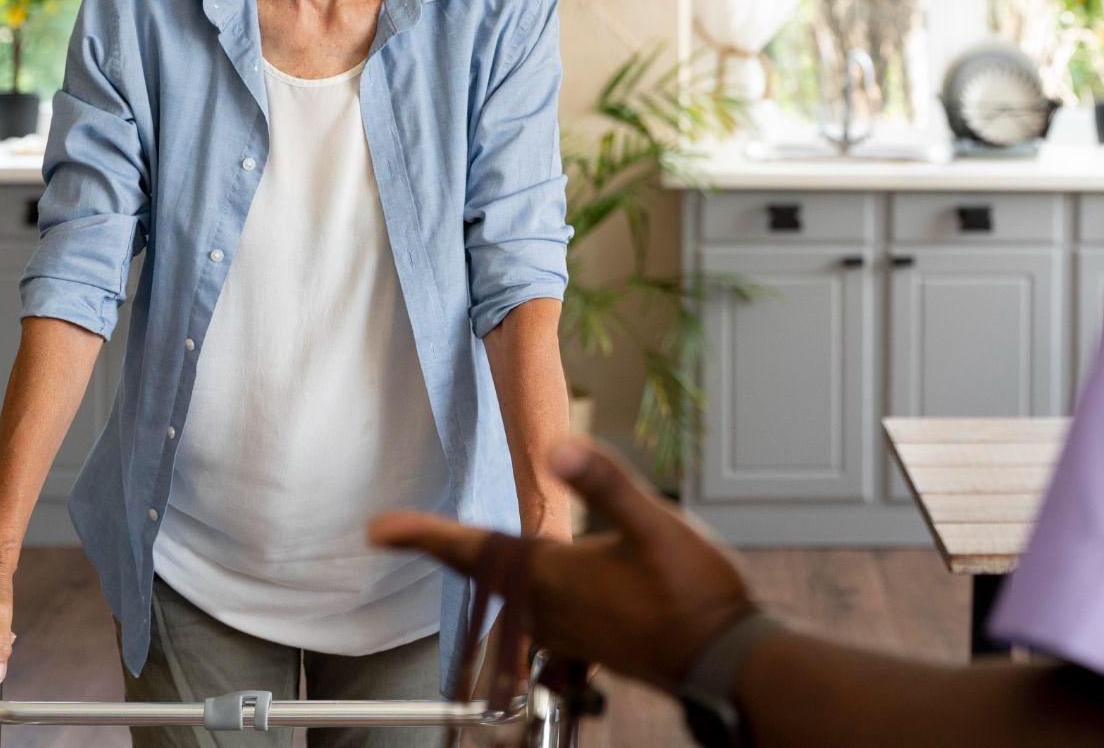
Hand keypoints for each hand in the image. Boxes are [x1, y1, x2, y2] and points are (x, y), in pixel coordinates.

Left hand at [370, 438, 755, 687]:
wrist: (724, 659)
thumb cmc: (694, 593)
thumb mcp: (654, 523)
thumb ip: (605, 483)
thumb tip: (555, 445)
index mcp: (555, 575)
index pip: (473, 552)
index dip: (423, 536)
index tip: (379, 528)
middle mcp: (551, 609)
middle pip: (483, 575)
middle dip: (445, 549)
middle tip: (401, 531)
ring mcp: (570, 632)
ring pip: (509, 598)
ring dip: (483, 572)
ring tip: (461, 550)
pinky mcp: (591, 643)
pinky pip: (538, 615)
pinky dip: (522, 593)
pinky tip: (543, 585)